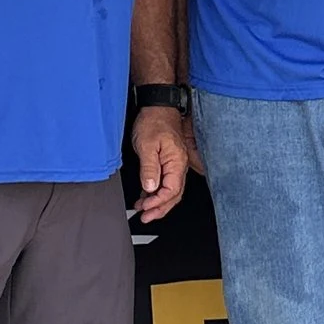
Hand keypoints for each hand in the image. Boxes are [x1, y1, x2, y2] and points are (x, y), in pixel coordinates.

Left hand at [132, 106, 192, 222]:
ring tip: (143, 210)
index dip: (158, 202)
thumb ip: (149, 168)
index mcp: (177, 162)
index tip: (145, 207)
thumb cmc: (154, 120)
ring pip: (170, 190)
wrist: (158, 105)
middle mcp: (179, 165)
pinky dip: (156, 192)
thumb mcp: (147, 145)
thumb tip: (150, 188)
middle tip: (146, 217)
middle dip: (160, 208)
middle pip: (174, 195)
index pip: (171, 191)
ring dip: (157, 202)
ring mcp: (175, 163)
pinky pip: (166, 182)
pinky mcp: (169, 161)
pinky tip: (146, 196)